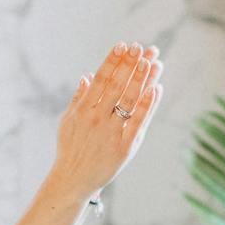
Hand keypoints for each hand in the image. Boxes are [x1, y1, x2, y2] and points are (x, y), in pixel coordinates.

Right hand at [52, 41, 163, 198]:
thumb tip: (87, 75)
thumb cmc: (70, 149)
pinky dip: (149, 104)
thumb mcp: (67, 122)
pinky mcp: (125, 146)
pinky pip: (140, 121)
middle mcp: (97, 118)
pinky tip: (157, 88)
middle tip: (142, 47)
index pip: (101, 78)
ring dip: (143, 79)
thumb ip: (78, 99)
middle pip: (117, 85)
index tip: (123, 45)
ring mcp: (112, 132)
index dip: (113, 61)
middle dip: (131, 64)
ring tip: (153, 61)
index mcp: (83, 109)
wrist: (73, 180)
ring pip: (130, 99)